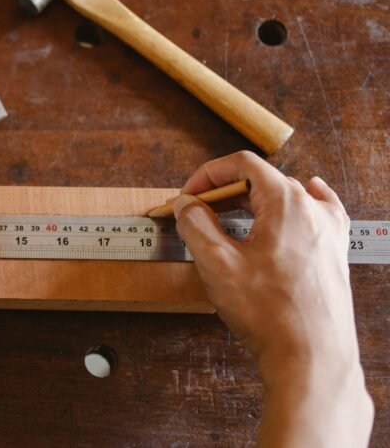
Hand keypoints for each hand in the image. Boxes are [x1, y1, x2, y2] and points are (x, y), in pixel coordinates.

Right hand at [172, 151, 371, 446]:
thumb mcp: (216, 264)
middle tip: (197, 211)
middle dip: (224, 191)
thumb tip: (187, 205)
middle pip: (262, 180)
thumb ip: (195, 224)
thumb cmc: (271, 314)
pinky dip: (297, 204)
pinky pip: (318, 211)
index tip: (188, 195)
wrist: (310, 356)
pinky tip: (298, 202)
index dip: (207, 175)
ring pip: (286, 197)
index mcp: (286, 202)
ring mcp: (328, 230)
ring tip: (228, 220)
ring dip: (252, 202)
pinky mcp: (333, 252)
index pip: (241, 165)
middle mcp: (313, 210)